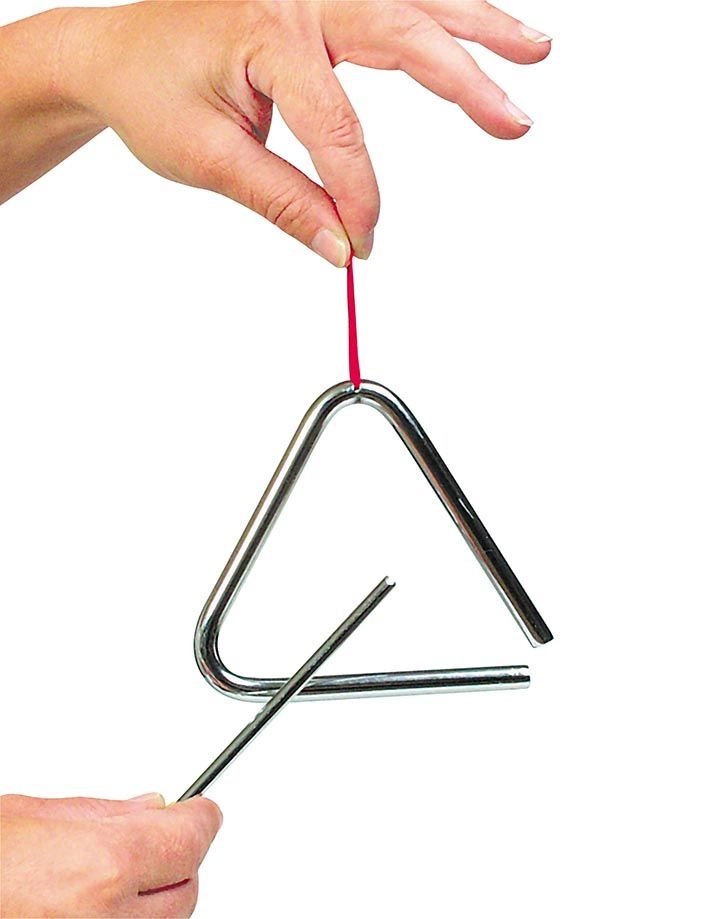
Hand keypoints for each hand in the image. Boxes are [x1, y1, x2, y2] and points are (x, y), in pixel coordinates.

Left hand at [0, 1, 549, 263]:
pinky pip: (394, 3)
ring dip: (477, 26)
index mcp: (265, 30)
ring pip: (412, 2)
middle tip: (515, 121)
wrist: (113, 54)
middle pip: (403, 31)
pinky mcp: (319, 0)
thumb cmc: (151, 93)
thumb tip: (339, 249)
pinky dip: (443, 15)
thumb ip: (282, 203)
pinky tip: (480, 28)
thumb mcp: (207, 158)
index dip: (356, 192)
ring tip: (534, 50)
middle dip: (466, 80)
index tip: (362, 241)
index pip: (335, 125)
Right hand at [0, 792, 221, 917]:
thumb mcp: (35, 814)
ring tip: (112, 878)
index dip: (200, 819)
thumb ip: (104, 814)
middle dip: (177, 861)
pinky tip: (98, 906)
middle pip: (186, 890)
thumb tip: (150, 809)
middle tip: (157, 840)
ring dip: (152, 900)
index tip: (201, 811)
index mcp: (103, 866)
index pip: (192, 839)